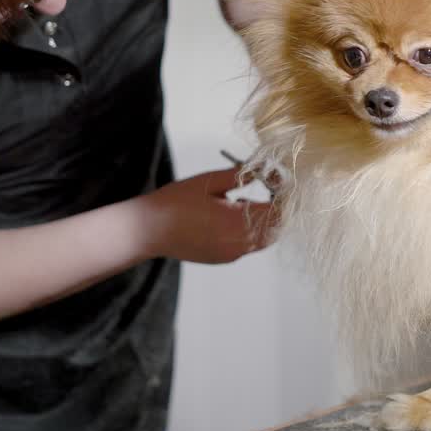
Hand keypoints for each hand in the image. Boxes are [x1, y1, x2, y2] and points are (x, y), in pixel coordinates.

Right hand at [134, 167, 277, 263]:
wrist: (146, 232)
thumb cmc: (175, 202)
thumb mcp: (209, 182)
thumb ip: (240, 176)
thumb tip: (264, 170)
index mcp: (238, 222)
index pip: (279, 212)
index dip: (283, 195)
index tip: (276, 179)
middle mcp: (239, 243)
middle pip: (276, 229)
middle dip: (278, 209)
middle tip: (268, 188)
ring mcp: (232, 254)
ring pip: (263, 239)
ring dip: (264, 220)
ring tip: (246, 200)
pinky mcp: (223, 259)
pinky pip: (247, 246)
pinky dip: (249, 230)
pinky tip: (231, 215)